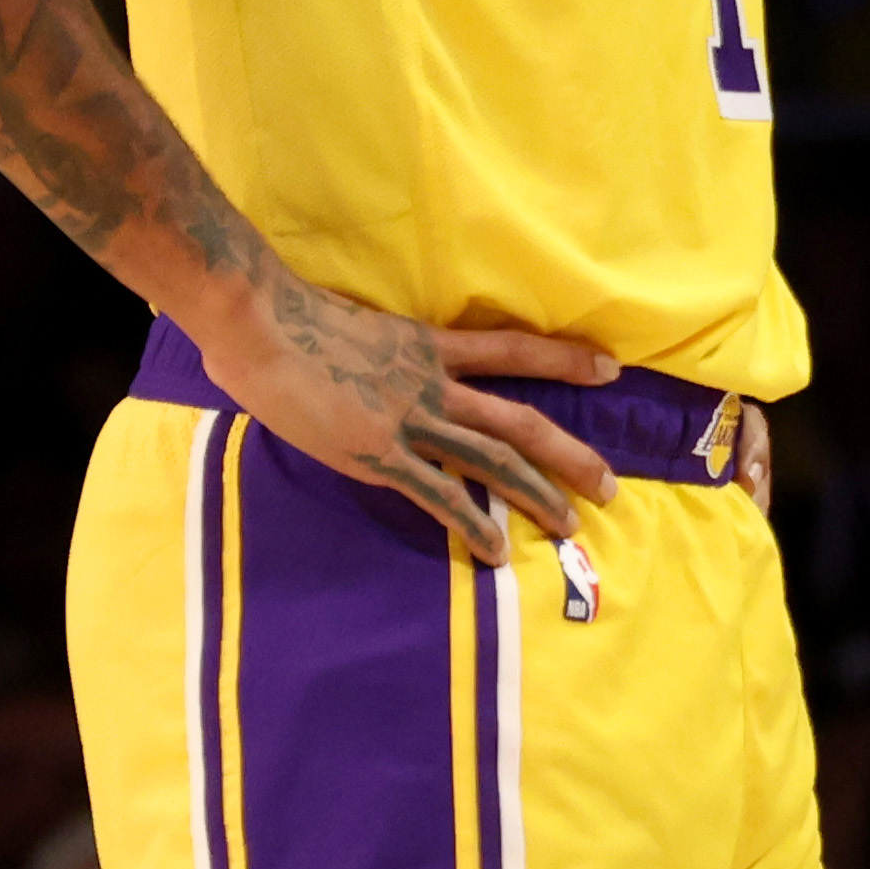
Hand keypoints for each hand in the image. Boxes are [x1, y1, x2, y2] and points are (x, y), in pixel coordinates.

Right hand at [199, 268, 625, 558]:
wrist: (258, 322)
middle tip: (611, 486)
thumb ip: (368, 350)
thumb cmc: (283, 315)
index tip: (608, 368)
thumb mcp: (348, 325)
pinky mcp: (380, 454)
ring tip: (572, 526)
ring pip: (493, 460)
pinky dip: (471, 525)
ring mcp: (409, 419)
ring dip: (537, 495)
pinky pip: (438, 496)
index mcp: (426, 345)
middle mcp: (431, 382)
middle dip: (570, 455)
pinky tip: (494, 553)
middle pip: (520, 420)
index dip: (562, 358)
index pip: (510, 348)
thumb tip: (356, 361)